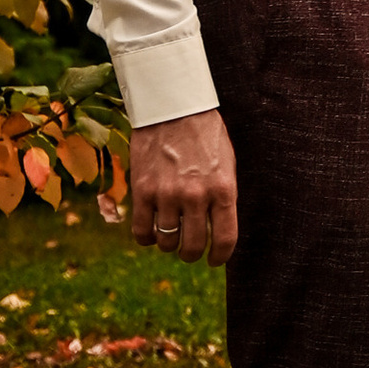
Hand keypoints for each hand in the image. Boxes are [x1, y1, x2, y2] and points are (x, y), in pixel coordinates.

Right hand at [124, 108, 238, 265]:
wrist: (173, 107)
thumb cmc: (205, 134)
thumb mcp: (227, 163)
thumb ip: (223, 196)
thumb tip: (218, 230)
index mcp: (223, 188)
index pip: (225, 239)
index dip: (220, 257)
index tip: (214, 260)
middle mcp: (196, 195)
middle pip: (192, 246)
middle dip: (191, 254)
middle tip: (189, 250)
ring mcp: (167, 194)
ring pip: (166, 242)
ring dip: (168, 244)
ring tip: (170, 236)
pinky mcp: (142, 190)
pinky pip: (141, 231)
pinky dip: (146, 238)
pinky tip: (150, 233)